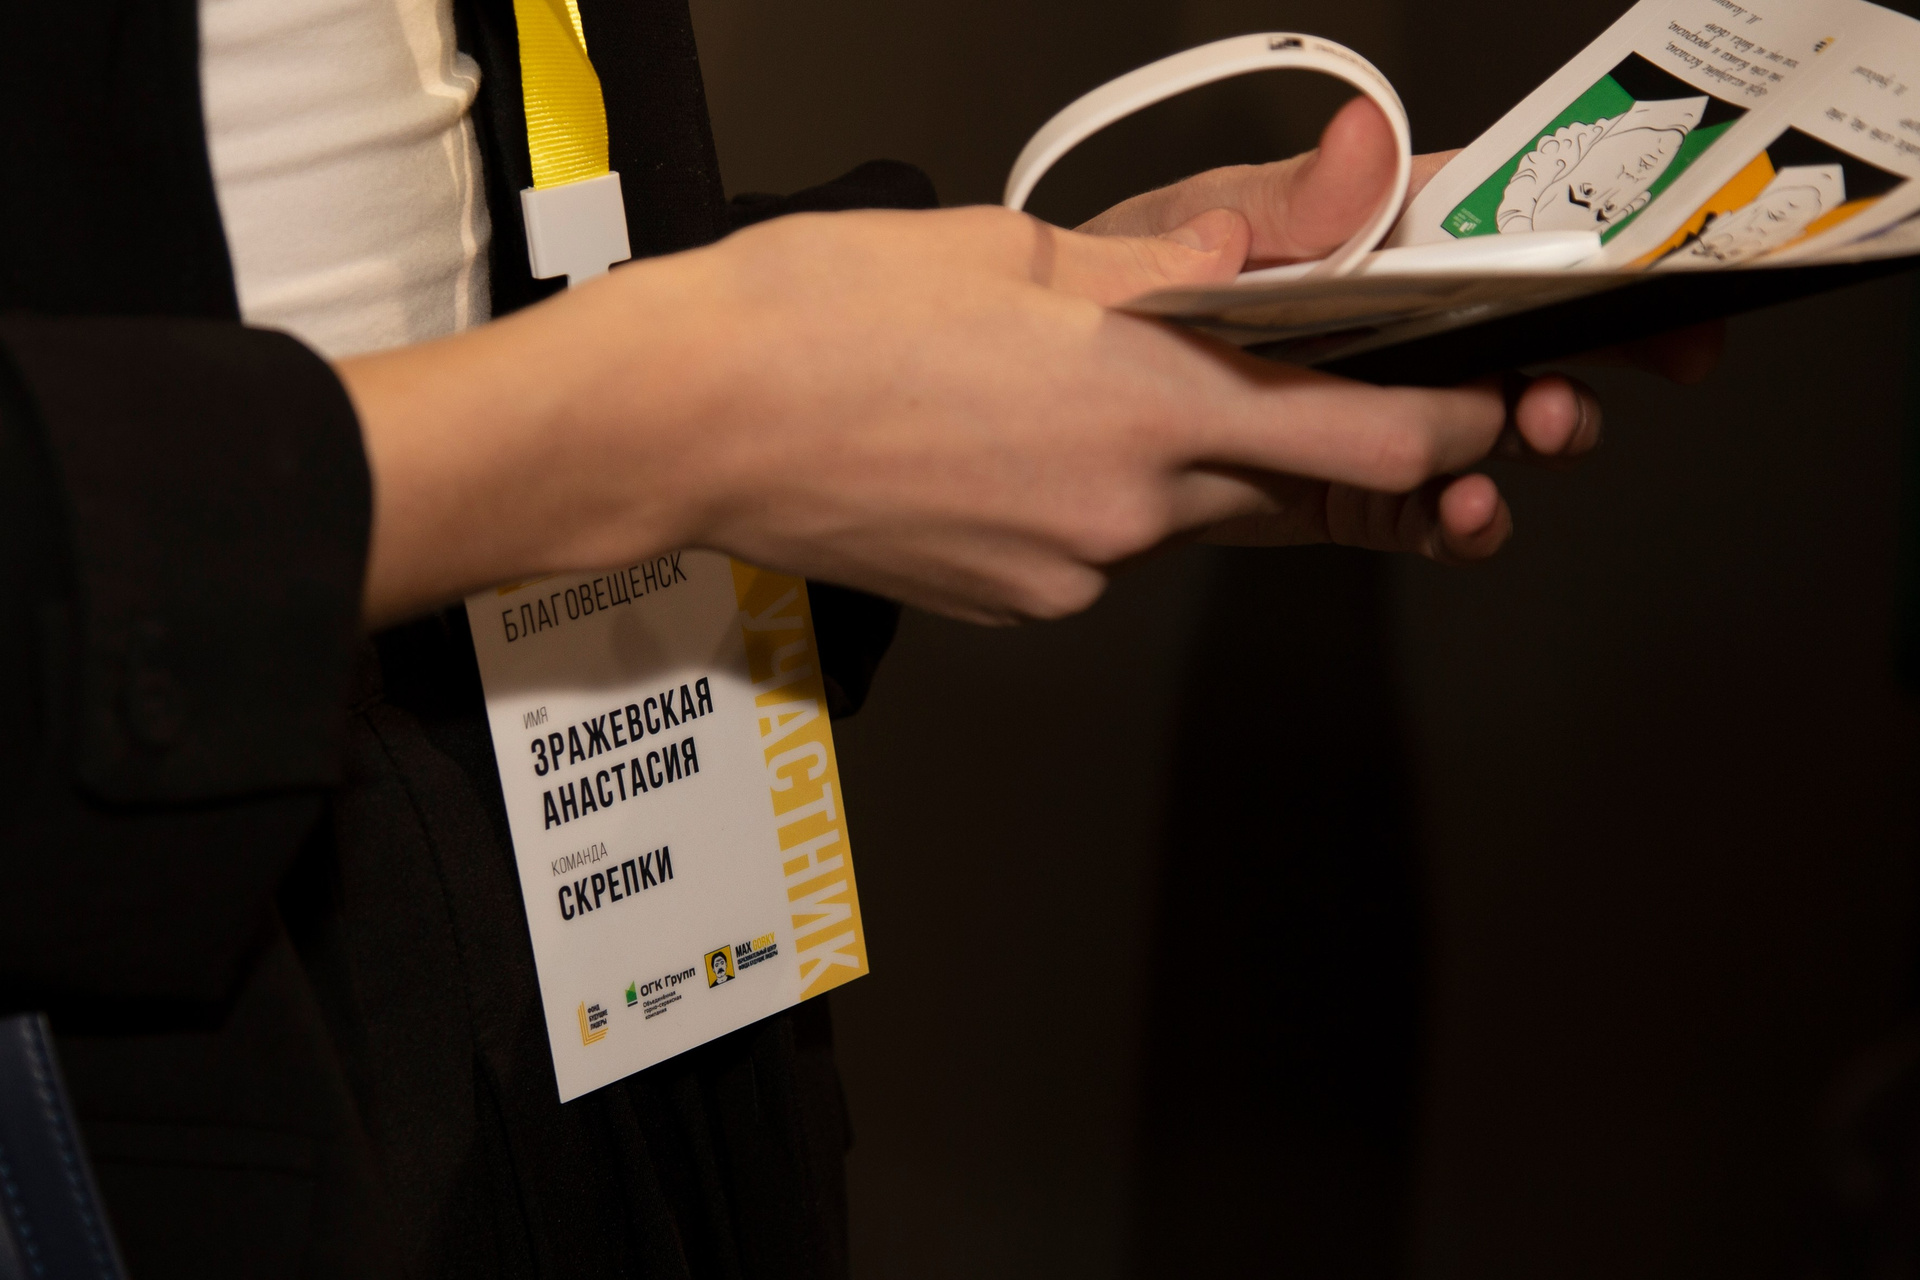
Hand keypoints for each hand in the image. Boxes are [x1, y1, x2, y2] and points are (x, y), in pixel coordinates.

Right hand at [340, 202, 1536, 627]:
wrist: (684, 423)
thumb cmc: (822, 315)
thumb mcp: (1018, 246)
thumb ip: (1179, 260)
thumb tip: (1288, 237)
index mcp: (1143, 405)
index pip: (1368, 444)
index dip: (1457, 432)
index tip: (1490, 410)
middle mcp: (1126, 515)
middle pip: (1292, 494)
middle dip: (1328, 449)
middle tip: (1310, 392)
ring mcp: (1069, 576)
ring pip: (1191, 521)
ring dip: (1198, 467)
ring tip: (1100, 397)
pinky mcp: (1018, 605)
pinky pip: (1107, 551)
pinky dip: (1107, 502)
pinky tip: (1026, 448)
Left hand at [1078, 97, 1723, 557]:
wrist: (1045, 398)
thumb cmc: (1119, 284)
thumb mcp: (1193, 223)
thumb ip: (1289, 203)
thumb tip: (1364, 146)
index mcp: (1372, 236)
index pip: (1505, 221)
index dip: (1591, 241)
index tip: (1651, 269)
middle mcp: (1390, 322)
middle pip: (1525, 328)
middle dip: (1591, 351)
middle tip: (1606, 374)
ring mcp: (1372, 409)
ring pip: (1488, 425)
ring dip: (1529, 434)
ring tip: (1529, 436)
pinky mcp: (1339, 487)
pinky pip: (1415, 507)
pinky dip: (1452, 519)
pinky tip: (1461, 515)